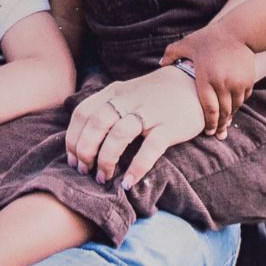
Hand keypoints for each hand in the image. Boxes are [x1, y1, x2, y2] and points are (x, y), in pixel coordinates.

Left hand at [66, 67, 205, 188]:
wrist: (193, 83)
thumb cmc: (154, 95)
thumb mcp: (126, 94)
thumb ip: (106, 109)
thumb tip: (81, 139)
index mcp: (113, 92)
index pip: (82, 113)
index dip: (73, 139)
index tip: (73, 160)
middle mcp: (128, 100)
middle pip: (96, 124)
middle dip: (85, 151)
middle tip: (85, 172)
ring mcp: (149, 112)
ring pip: (118, 134)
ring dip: (106, 159)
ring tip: (103, 178)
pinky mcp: (169, 126)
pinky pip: (150, 148)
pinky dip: (137, 167)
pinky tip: (128, 182)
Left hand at [160, 24, 255, 137]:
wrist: (238, 32)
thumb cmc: (209, 38)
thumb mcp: (188, 43)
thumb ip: (172, 53)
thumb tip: (160, 64)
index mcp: (206, 77)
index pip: (208, 108)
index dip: (208, 123)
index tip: (207, 132)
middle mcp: (223, 83)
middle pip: (223, 112)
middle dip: (219, 125)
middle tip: (216, 134)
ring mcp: (237, 83)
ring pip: (233, 107)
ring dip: (229, 117)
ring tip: (224, 125)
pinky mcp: (248, 81)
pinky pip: (242, 98)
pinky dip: (237, 105)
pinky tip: (232, 109)